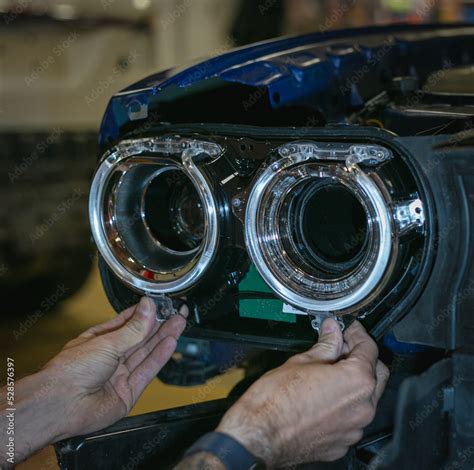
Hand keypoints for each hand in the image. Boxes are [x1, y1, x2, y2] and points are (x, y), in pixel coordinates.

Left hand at [2, 297, 186, 463]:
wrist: (62, 404)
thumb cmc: (70, 371)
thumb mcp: (107, 342)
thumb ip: (134, 328)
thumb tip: (147, 306)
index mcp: (100, 340)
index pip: (128, 322)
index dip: (146, 313)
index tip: (162, 303)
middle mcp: (111, 357)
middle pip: (141, 338)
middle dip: (160, 324)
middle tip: (176, 312)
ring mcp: (120, 375)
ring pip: (147, 353)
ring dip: (164, 337)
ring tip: (179, 322)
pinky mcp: (128, 392)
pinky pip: (148, 371)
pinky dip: (160, 357)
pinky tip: (170, 343)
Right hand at [216, 319, 388, 466]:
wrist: (260, 436)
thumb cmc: (275, 402)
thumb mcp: (301, 361)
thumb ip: (325, 345)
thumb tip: (332, 332)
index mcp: (356, 381)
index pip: (369, 349)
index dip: (357, 334)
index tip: (348, 329)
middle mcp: (362, 407)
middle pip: (378, 373)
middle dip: (362, 357)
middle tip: (340, 346)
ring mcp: (354, 428)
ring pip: (367, 397)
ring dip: (355, 382)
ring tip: (329, 371)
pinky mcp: (342, 443)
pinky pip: (352, 418)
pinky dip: (344, 404)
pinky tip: (324, 396)